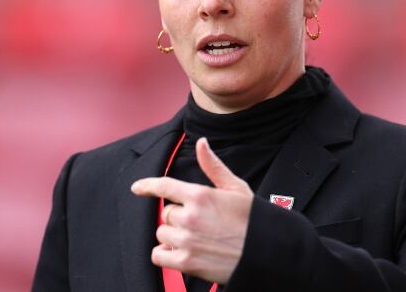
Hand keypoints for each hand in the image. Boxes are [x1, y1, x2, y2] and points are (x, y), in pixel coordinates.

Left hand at [131, 137, 253, 283]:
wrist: (267, 252)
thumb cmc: (254, 220)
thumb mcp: (236, 188)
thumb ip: (213, 166)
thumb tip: (201, 143)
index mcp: (200, 195)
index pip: (164, 186)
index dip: (148, 186)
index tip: (137, 188)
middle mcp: (190, 216)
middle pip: (166, 214)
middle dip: (178, 218)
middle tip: (199, 224)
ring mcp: (187, 240)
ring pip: (162, 234)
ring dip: (173, 237)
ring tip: (194, 239)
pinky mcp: (186, 262)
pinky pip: (158, 256)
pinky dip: (166, 255)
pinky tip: (182, 253)